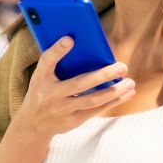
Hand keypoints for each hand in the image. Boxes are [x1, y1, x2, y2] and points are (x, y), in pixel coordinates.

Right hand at [9, 37, 135, 141]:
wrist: (33, 123)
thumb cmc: (42, 91)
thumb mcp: (42, 76)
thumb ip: (57, 61)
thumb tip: (78, 42)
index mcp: (40, 78)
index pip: (46, 61)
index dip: (57, 50)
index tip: (70, 39)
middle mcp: (50, 94)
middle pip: (79, 84)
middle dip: (102, 75)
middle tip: (122, 66)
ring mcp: (62, 110)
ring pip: (92, 100)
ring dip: (113, 92)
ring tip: (129, 82)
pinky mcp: (72, 121)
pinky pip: (96, 111)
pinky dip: (113, 102)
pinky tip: (126, 94)